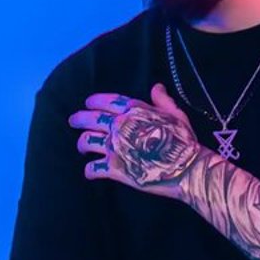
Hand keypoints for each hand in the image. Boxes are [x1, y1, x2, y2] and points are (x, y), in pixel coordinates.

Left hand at [69, 82, 201, 194]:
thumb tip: (156, 87)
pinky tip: (89, 172)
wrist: (186, 168)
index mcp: (134, 111)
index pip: (108, 101)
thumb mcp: (176, 115)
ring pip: (87, 141)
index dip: (95, 101)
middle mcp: (121, 126)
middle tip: (73, 121)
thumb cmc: (184, 141)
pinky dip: (89, 171)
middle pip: (91, 119)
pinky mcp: (115, 169)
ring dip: (82, 144)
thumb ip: (163, 101)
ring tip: (81, 147)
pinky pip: (94, 168)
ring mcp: (116, 147)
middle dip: (79, 119)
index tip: (88, 102)